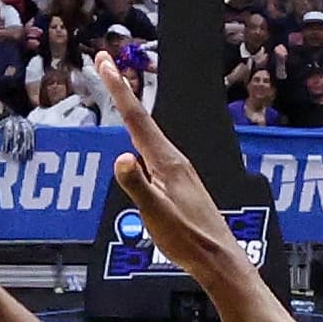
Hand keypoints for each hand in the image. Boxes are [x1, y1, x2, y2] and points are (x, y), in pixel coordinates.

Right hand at [93, 58, 251, 284]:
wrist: (218, 258)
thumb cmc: (187, 240)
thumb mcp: (157, 214)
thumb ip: (138, 186)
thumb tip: (121, 158)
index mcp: (166, 163)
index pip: (136, 119)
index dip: (119, 89)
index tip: (105, 63)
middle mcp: (173, 160)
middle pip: (141, 118)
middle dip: (121, 89)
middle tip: (104, 62)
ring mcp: (176, 171)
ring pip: (147, 132)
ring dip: (130, 110)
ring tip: (118, 91)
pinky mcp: (177, 183)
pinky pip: (152, 149)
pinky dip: (139, 133)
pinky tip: (136, 141)